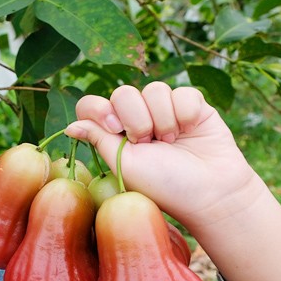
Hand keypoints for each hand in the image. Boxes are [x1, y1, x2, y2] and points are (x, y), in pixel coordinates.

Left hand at [66, 82, 263, 231]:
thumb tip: (69, 127)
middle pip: (123, 93)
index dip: (100, 110)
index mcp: (114, 134)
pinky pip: (182, 92)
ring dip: (163, 119)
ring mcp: (163, 110)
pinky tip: (190, 131)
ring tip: (171, 142)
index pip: (92, 105)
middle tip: (148, 142)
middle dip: (136, 119)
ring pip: (154, 89)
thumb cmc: (164, 185)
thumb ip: (99, 140)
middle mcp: (137, 119)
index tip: (115, 129)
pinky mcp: (191, 104)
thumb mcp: (124, 164)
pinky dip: (186, 113)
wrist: (210, 190)